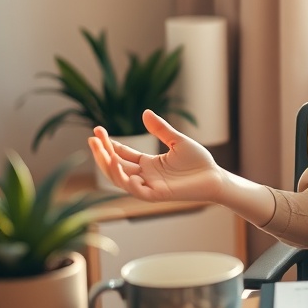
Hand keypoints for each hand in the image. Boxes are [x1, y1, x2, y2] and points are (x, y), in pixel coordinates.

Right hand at [88, 110, 223, 202]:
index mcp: (148, 164)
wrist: (214, 177)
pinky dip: (124, 178)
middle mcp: (145, 175)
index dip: (109, 145)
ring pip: (120, 178)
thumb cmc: (199, 161)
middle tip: (92, 138)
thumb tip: (145, 112)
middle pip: (116, 166)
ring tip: (99, 148)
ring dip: (107, 165)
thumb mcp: (177, 141)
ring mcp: (149, 185)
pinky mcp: (156, 194)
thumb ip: (161, 129)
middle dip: (102, 153)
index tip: (97, 132)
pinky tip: (116, 163)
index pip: (122, 154)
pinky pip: (134, 189)